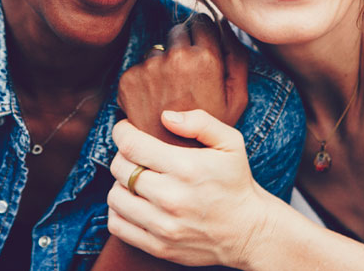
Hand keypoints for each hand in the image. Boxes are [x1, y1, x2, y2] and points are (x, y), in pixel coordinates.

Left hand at [107, 110, 276, 269]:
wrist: (249, 231)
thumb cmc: (236, 181)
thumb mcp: (231, 142)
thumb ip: (200, 122)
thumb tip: (165, 117)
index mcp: (186, 168)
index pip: (132, 146)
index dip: (122, 132)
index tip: (126, 129)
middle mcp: (171, 198)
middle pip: (120, 169)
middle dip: (122, 154)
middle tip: (134, 152)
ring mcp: (163, 226)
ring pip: (115, 197)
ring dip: (120, 183)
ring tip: (134, 177)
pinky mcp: (159, 247)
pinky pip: (118, 225)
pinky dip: (118, 211)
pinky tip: (133, 201)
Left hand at [118, 16, 247, 145]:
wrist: (175, 164)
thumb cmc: (210, 131)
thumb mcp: (237, 98)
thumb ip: (237, 57)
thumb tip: (225, 24)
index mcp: (205, 59)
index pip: (201, 21)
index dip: (203, 34)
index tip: (202, 49)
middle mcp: (176, 58)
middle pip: (177, 31)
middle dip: (182, 47)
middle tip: (186, 78)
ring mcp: (149, 68)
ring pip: (156, 51)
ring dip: (161, 64)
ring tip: (170, 95)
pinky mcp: (128, 80)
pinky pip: (138, 68)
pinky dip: (143, 81)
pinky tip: (153, 103)